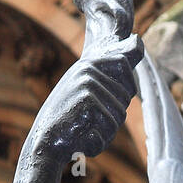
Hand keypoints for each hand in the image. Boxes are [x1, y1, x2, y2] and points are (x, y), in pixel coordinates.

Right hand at [31, 36, 141, 164]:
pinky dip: (98, 141)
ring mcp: (88, 82)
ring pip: (119, 116)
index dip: (127, 87)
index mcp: (89, 64)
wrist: (44, 142)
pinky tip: (80, 138)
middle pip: (125, 97)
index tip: (104, 104)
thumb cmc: (70, 121)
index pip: (125, 64)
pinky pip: (109, 128)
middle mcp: (88, 68)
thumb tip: (138, 40)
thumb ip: (111, 72)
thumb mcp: (89, 91)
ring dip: (105, 132)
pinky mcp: (87, 100)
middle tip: (87, 122)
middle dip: (112, 118)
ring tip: (83, 130)